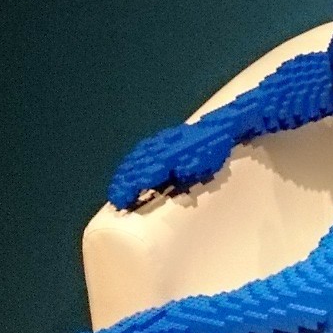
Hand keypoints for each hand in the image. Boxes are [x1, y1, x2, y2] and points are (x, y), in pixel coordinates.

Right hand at [106, 120, 226, 209]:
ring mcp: (156, 142)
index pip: (139, 178)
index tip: (119, 204)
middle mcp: (156, 150)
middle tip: (115, 200)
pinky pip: (139, 151)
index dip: (127, 191)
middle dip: (121, 185)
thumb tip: (164, 189)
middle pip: (132, 169)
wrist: (217, 128)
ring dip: (123, 174)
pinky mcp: (160, 138)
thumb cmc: (210, 154)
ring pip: (133, 159)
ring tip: (118, 187)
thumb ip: (180, 181)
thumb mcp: (198, 172)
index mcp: (164, 160)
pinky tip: (129, 168)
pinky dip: (131, 162)